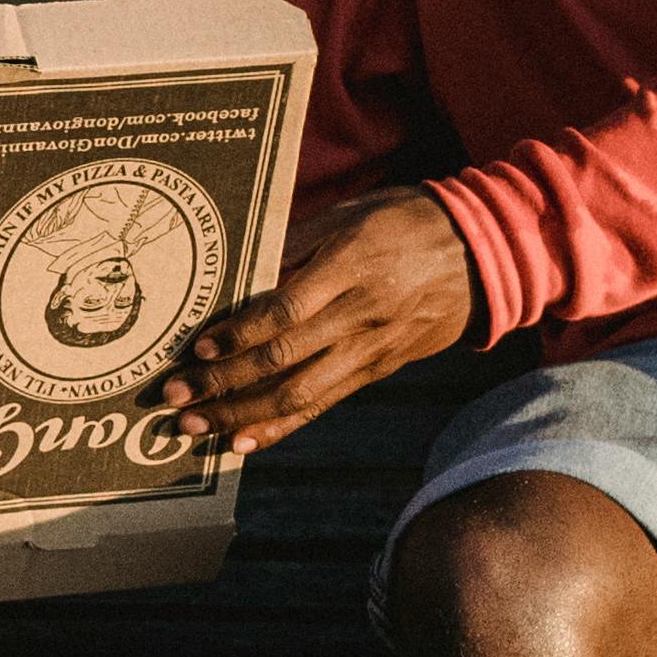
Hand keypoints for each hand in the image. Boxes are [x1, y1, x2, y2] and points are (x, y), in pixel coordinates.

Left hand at [152, 186, 480, 453]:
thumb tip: (239, 276)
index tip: (195, 348)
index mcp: (352, 265)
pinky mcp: (378, 370)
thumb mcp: (351, 215)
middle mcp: (362, 314)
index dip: (239, 333)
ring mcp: (371, 348)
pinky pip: (323, 404)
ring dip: (241, 415)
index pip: (285, 310)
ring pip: (299, 393)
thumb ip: (295, 245)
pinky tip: (242, 442)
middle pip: (283, 359)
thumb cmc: (404, 221)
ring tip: (194, 428)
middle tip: (174, 398)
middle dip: (222, 384)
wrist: (483, 253)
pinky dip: (281, 427)